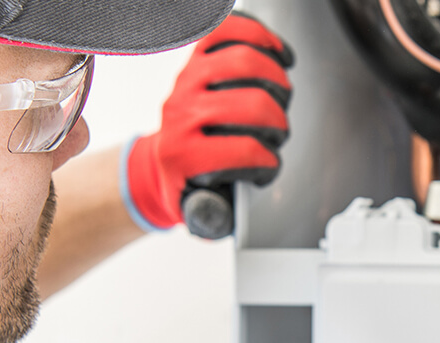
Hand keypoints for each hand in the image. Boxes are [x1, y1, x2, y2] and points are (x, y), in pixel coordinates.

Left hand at [122, 13, 293, 230]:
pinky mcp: (195, 58)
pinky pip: (229, 30)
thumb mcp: (198, 210)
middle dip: (277, 122)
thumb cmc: (186, 182)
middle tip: (277, 133)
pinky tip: (276, 54)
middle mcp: (181, 112)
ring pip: (245, 62)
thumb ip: (215, 215)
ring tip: (280, 97)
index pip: (243, 150)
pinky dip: (259, 36)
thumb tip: (225, 212)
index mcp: (181, 154)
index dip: (267, 161)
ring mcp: (188, 80)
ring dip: (276, 81)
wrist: (160, 162)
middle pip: (252, 104)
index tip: (268, 166)